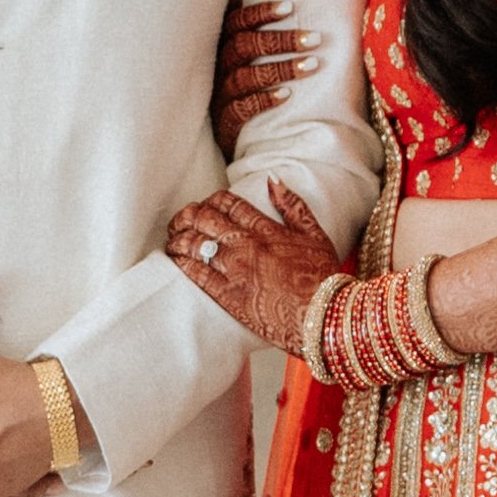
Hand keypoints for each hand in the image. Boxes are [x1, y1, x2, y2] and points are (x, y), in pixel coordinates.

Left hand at [165, 181, 344, 351]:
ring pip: (196, 244)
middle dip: (188, 216)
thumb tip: (272, 179)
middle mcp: (247, 246)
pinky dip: (183, 263)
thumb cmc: (323, 277)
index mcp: (266, 229)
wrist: (324, 317)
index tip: (205, 205)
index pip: (228, 203)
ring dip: (179, 238)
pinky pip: (198, 274)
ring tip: (172, 239)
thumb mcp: (315, 234)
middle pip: (205, 219)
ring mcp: (236, 271)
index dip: (211, 201)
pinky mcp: (230, 296)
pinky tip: (175, 260)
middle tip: (180, 220)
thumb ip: (293, 205)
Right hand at [211, 0, 321, 159]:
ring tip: (311, 64)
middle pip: (244, 46)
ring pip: (244, 76)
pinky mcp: (225, 122)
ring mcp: (220, 94)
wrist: (238, 138)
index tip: (289, 6)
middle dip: (280, 40)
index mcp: (224, 46)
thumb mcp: (251, 57)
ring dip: (279, 68)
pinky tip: (286, 95)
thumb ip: (258, 29)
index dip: (259, 12)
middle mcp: (219, 67)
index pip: (235, 21)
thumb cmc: (251, 88)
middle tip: (314, 39)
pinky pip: (240, 109)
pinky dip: (263, 100)